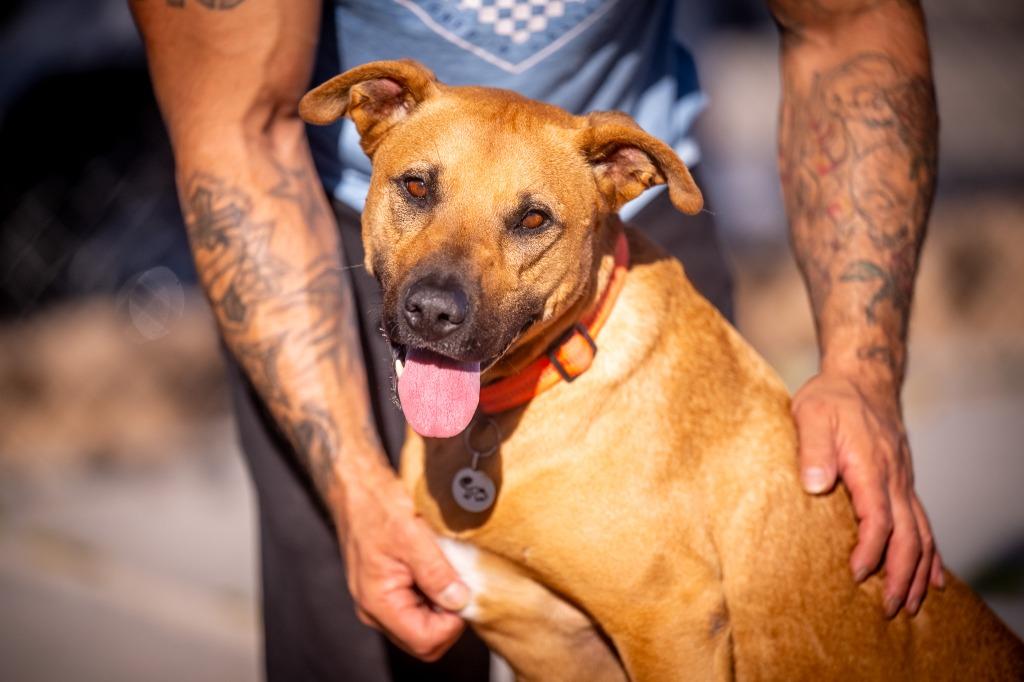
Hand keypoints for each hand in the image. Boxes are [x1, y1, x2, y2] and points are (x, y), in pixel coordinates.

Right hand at [334, 462, 469, 660]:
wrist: (357, 487)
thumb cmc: (376, 505)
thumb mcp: (412, 535)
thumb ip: (436, 572)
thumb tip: (460, 601)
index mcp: (378, 602)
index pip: (425, 641)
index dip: (452, 623)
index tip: (463, 592)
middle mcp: (375, 609)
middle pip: (424, 640)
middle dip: (448, 617)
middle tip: (458, 581)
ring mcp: (380, 601)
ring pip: (424, 625)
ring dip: (442, 604)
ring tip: (446, 569)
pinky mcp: (387, 590)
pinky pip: (418, 607)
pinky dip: (434, 593)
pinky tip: (437, 567)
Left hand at [792, 371, 942, 616]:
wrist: (861, 379)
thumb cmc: (831, 398)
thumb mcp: (812, 414)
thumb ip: (813, 448)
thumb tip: (814, 484)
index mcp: (871, 466)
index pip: (879, 518)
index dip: (871, 550)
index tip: (858, 574)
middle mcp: (894, 479)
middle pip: (907, 535)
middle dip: (900, 575)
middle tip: (888, 608)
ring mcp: (903, 482)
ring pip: (921, 534)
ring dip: (917, 571)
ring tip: (909, 604)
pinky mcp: (903, 483)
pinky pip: (923, 523)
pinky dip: (930, 553)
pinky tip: (933, 577)